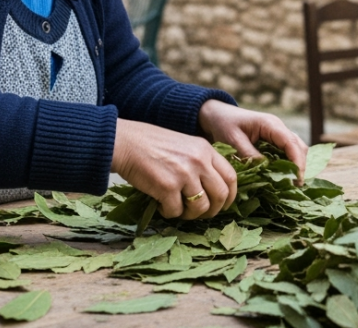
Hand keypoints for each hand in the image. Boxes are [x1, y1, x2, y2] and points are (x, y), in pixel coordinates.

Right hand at [111, 119, 236, 220]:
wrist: (125, 142)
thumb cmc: (152, 145)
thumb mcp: (185, 145)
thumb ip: (201, 162)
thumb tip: (213, 190)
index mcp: (205, 150)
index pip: (231, 177)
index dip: (230, 196)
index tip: (222, 204)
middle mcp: (199, 161)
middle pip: (221, 195)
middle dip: (213, 210)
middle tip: (200, 213)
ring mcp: (184, 174)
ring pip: (201, 207)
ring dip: (190, 214)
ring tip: (177, 208)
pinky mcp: (167, 187)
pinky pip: (176, 211)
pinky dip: (168, 213)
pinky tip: (160, 205)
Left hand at [197, 100, 308, 183]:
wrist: (218, 115)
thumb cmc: (224, 125)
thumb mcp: (234, 140)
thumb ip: (249, 154)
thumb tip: (265, 168)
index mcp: (270, 124)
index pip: (291, 143)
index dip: (297, 162)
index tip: (296, 180)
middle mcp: (278, 128)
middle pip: (298, 147)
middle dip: (299, 166)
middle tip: (294, 186)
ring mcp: (277, 134)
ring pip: (295, 150)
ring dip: (295, 166)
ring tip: (290, 184)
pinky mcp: (274, 141)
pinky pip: (287, 153)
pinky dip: (287, 164)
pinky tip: (282, 177)